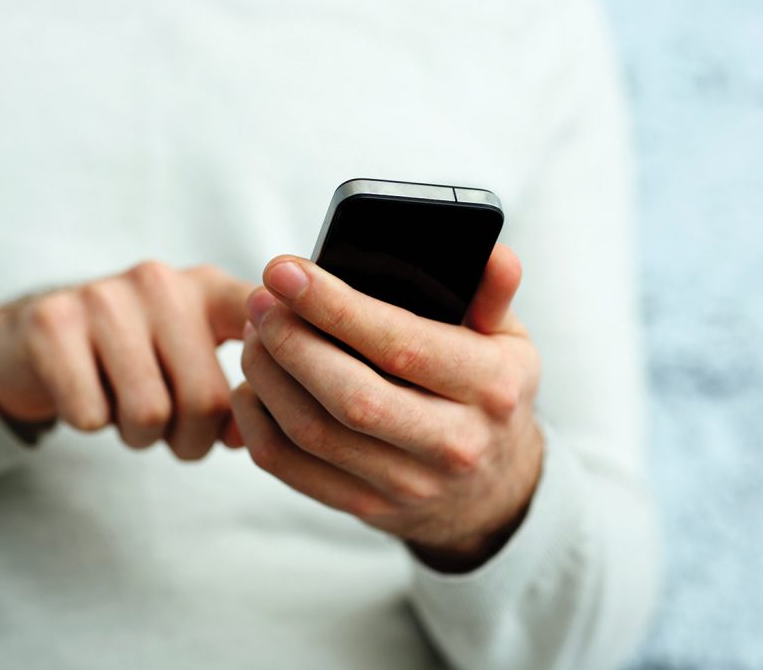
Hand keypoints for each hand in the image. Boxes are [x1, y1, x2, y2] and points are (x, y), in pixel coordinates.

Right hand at [0, 261, 253, 457]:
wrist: (36, 340)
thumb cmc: (136, 360)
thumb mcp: (192, 357)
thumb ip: (237, 387)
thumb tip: (248, 432)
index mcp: (208, 288)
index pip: (262, 324)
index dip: (273, 372)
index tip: (265, 400)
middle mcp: (162, 282)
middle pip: (206, 399)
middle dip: (192, 440)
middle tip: (173, 434)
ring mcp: (105, 298)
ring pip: (149, 413)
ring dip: (141, 437)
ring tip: (129, 414)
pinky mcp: (53, 324)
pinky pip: (90, 415)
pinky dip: (92, 424)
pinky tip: (89, 396)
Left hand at [233, 245, 543, 571]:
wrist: (492, 492)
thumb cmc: (488, 396)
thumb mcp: (510, 342)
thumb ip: (493, 294)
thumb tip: (493, 255)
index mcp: (489, 388)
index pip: (401, 344)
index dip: (336, 307)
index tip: (286, 270)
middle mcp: (453, 443)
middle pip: (350, 396)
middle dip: (291, 342)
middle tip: (261, 301)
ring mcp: (408, 484)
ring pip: (314, 433)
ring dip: (268, 377)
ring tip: (254, 334)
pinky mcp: (367, 507)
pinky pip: (292, 469)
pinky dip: (259, 424)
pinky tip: (252, 385)